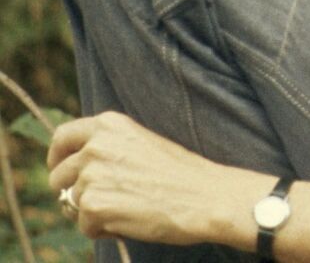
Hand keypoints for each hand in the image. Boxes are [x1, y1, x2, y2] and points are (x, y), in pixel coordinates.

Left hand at [47, 111, 260, 246]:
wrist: (207, 196)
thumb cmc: (181, 174)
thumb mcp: (142, 144)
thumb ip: (109, 148)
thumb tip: (74, 169)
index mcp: (110, 124)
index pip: (62, 136)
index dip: (57, 157)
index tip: (62, 170)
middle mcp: (96, 145)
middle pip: (59, 176)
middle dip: (72, 193)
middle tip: (101, 202)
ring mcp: (93, 175)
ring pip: (72, 204)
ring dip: (94, 213)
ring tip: (129, 208)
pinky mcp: (94, 205)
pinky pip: (85, 225)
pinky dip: (103, 230)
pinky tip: (131, 220)